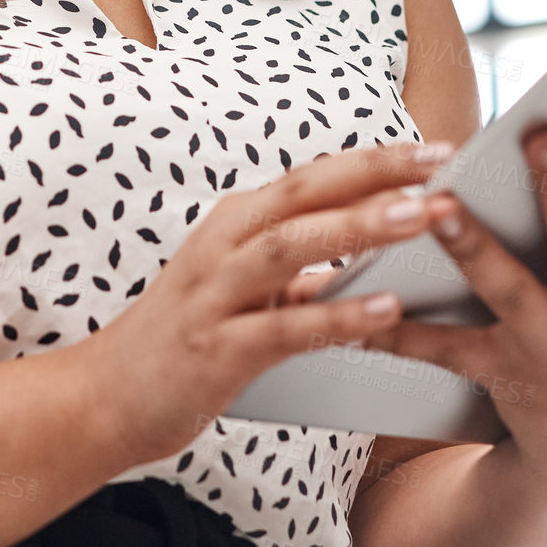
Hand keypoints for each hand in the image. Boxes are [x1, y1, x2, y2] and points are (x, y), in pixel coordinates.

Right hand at [81, 142, 460, 468]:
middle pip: (304, 192)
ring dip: (359, 227)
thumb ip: (304, 263)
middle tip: (439, 164)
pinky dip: (337, 316)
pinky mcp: (215, 348)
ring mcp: (216, 293)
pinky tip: (385, 311)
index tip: (437, 149)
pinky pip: (285, 328)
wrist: (107, 396)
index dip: (375, 160)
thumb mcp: (245, 284)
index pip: (314, 176)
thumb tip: (377, 245)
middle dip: (375, 172)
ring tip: (418, 216)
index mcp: (237, 221)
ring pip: (292, 246)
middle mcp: (224, 244)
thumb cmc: (188, 334)